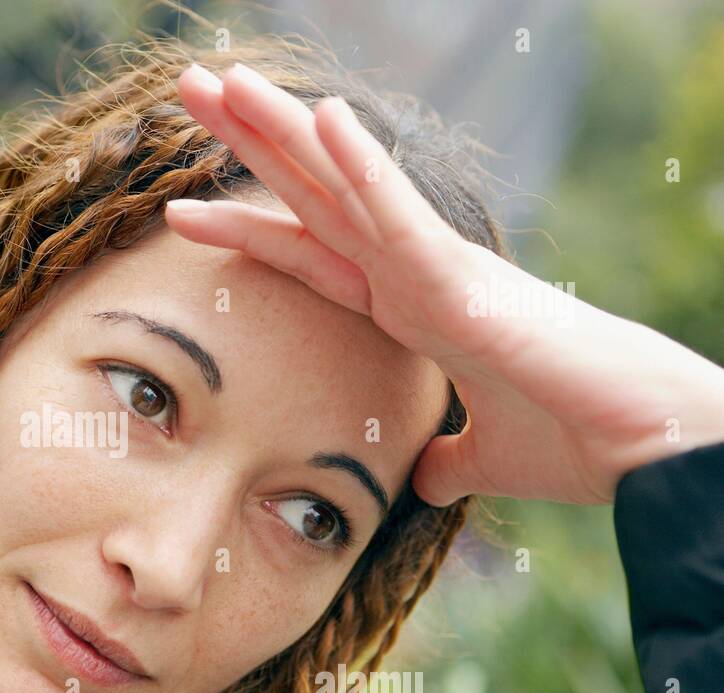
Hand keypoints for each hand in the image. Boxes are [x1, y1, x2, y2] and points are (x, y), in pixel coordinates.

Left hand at [166, 62, 723, 505]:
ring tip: (224, 81)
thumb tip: (424, 478)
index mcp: (409, 306)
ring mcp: (436, 270)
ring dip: (284, 132)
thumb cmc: (576, 441)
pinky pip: (404, 216)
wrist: (643, 452)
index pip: (309, 253)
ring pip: (343, 187)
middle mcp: (413, 274)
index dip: (245, 228)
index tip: (183, 212)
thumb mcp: (482, 457)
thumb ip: (447, 458)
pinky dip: (364, 168)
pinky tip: (327, 119)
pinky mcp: (466, 282)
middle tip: (191, 89)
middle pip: (312, 196)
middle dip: (250, 143)